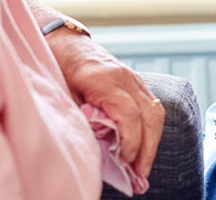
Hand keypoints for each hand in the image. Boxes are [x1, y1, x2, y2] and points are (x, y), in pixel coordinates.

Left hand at [48, 32, 164, 178]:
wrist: (66, 42)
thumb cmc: (60, 68)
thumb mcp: (65, 94)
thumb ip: (83, 117)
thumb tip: (100, 147)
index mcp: (103, 79)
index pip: (129, 115)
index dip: (131, 141)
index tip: (125, 161)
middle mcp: (124, 77)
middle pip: (150, 114)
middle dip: (148, 147)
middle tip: (141, 173)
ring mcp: (133, 77)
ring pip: (155, 110)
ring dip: (153, 140)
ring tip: (143, 164)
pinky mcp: (135, 81)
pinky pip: (151, 105)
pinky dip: (150, 128)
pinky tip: (142, 145)